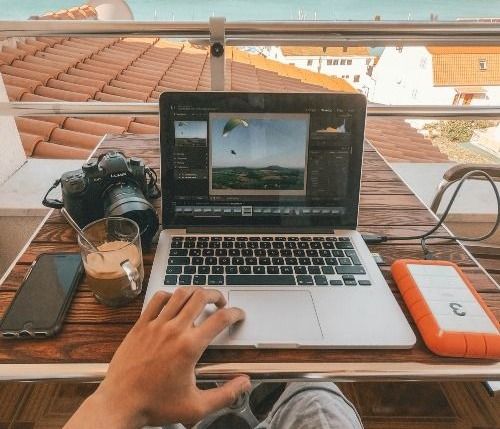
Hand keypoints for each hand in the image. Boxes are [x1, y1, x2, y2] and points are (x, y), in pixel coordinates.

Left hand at [65, 288, 249, 427]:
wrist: (120, 404)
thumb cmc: (155, 405)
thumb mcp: (196, 407)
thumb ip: (225, 395)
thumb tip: (244, 383)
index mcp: (190, 347)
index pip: (220, 319)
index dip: (235, 313)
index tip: (238, 315)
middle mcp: (174, 330)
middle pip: (201, 297)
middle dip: (216, 295)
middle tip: (220, 302)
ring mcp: (155, 325)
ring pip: (180, 293)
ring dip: (194, 291)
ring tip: (200, 298)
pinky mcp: (140, 325)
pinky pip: (157, 299)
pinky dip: (169, 295)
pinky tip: (173, 302)